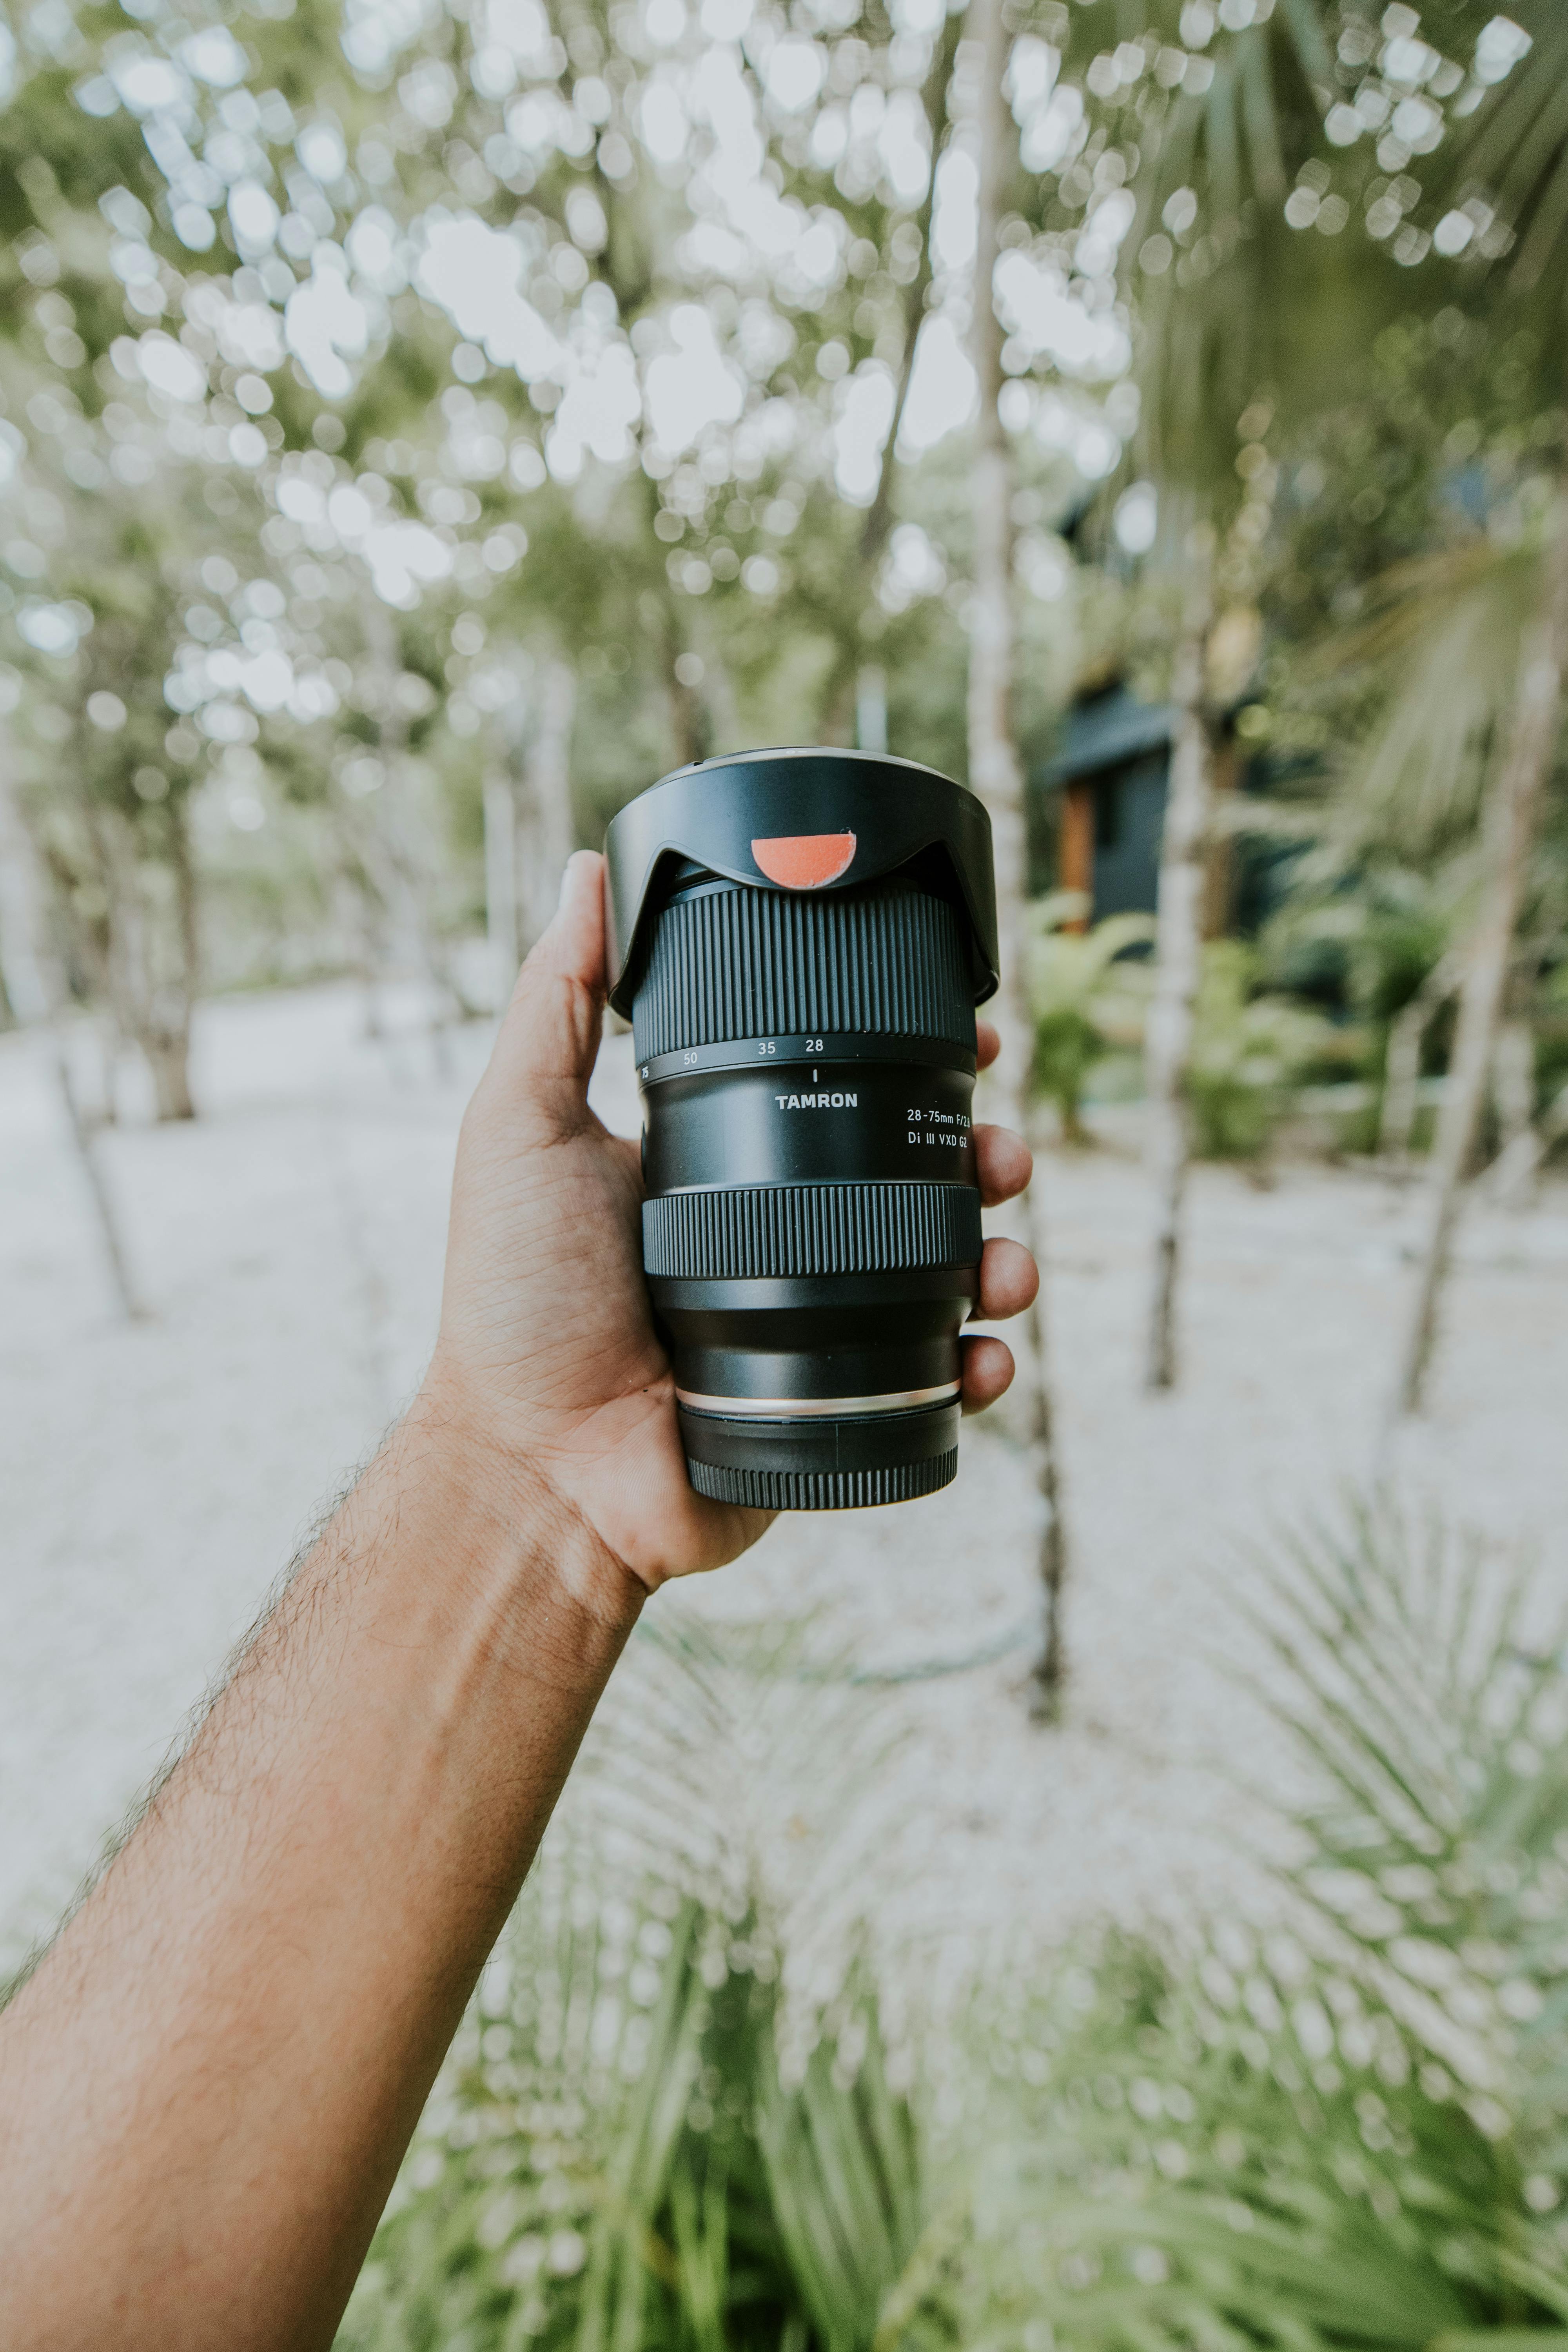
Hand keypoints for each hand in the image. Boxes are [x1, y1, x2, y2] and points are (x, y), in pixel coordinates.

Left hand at [424, 852, 1038, 1591]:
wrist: (532, 1469)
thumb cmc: (513, 1302)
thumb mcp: (519, 1126)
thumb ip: (554, 1002)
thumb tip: (585, 867)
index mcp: (722, 1162)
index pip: (838, 1087)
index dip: (913, 1056)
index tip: (974, 1030)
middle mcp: (778, 1233)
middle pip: (913, 1175)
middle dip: (983, 1155)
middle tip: (1002, 1151)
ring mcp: (814, 1322)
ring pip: (944, 1273)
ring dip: (1001, 1256)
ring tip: (1005, 1263)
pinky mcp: (834, 1404)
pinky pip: (933, 1380)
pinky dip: (979, 1367)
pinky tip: (985, 1354)